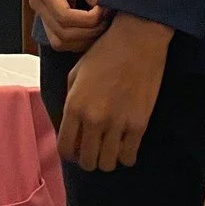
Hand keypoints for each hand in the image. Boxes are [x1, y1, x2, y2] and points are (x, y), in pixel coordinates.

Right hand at [30, 0, 105, 51]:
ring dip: (83, 39)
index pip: (64, 16)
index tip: (104, 10)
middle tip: (107, 19)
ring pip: (60, 42)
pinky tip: (93, 27)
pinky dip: (78, 39)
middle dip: (89, 32)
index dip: (88, 20)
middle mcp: (37, 3)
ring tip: (101, 25)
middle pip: (62, 34)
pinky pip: (61, 39)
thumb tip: (102, 10)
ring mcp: (41, 12)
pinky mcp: (48, 17)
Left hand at [58, 13, 172, 170]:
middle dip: (87, 159)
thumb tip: (70, 126)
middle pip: (86, 161)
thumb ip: (70, 102)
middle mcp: (94, 119)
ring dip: (106, 159)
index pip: (65, 148)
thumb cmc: (104, 53)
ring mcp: (117, 124)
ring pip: (107, 164)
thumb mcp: (76, 74)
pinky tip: (124, 145)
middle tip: (93, 149)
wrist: (136, 41)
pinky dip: (125, 156)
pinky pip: (129, 157)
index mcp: (74, 106)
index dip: (69, 153)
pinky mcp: (139, 125)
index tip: (75, 149)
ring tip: (108, 148)